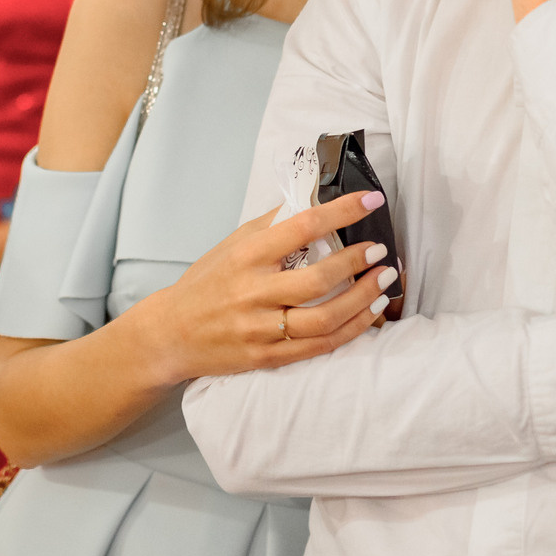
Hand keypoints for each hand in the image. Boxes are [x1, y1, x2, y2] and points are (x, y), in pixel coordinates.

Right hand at [125, 191, 396, 385]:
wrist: (170, 335)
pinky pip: (319, 346)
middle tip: (381, 249)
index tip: (370, 200)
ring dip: (363, 298)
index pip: (302, 226)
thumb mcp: (231, 244)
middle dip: (358, 261)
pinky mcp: (268, 357)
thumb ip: (272, 225)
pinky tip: (371, 313)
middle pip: (318, 278)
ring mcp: (261, 328)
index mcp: (246, 256)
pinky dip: (352, 329)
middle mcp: (253, 292)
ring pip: (324, 318)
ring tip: (385, 280)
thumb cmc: (205, 283)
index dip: (341, 211)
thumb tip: (314, 199)